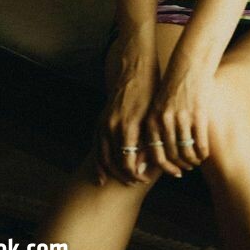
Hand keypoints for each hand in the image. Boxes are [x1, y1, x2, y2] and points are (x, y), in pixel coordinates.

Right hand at [92, 53, 158, 186]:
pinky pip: (97, 146)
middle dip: (124, 176)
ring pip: (102, 156)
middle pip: (114, 163)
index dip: (135, 175)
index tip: (144, 179)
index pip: (127, 163)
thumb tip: (142, 165)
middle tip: (136, 183)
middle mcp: (112, 127)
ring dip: (111, 172)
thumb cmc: (150, 89)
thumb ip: (147, 140)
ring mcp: (104, 123)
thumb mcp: (152, 114)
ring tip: (121, 181)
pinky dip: (98, 161)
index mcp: (127, 127)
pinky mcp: (101, 119)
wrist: (136, 67)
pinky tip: (102, 172)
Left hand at [144, 57, 212, 177]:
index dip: (166, 169)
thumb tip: (141, 165)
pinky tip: (205, 153)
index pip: (156, 156)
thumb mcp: (156, 109)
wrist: (189, 65)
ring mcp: (182, 118)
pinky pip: (200, 143)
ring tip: (196, 161)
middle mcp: (165, 121)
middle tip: (188, 168)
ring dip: (193, 160)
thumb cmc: (172, 89)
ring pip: (187, 152)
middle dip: (181, 166)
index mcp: (152, 120)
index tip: (175, 173)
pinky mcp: (198, 114)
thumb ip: (152, 133)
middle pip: (173, 156)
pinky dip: (203, 152)